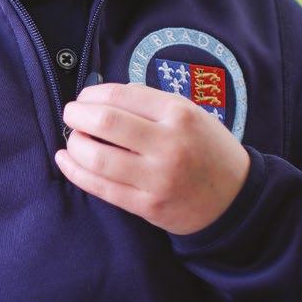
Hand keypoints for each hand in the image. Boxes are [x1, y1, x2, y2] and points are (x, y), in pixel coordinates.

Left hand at [55, 81, 251, 236]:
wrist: (236, 199)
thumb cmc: (205, 148)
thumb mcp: (188, 113)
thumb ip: (147, 101)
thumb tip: (101, 96)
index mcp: (178, 114)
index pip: (119, 95)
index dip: (90, 94)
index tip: (84, 98)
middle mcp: (168, 144)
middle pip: (104, 122)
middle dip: (76, 115)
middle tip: (71, 115)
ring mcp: (157, 178)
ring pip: (96, 156)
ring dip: (74, 144)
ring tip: (74, 139)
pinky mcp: (148, 206)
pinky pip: (100, 187)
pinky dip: (75, 171)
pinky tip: (66, 160)